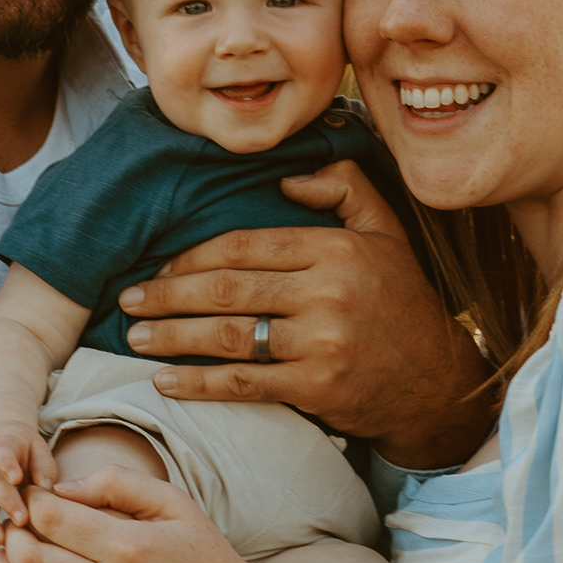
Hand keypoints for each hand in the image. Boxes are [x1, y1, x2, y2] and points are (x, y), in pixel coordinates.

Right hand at [0, 423, 58, 549]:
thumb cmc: (23, 449)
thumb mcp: (37, 448)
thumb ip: (43, 466)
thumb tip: (47, 489)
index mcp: (0, 446)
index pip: (1, 454)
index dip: (7, 465)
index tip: (17, 479)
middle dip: (4, 502)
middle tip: (21, 521)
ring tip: (0, 541)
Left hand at [0, 466, 277, 562]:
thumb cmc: (201, 555)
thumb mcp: (172, 502)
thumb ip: (116, 482)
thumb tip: (61, 488)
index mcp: (128, 546)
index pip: (52, 518)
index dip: (30, 501)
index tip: (32, 497)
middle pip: (31, 560)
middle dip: (10, 537)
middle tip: (14, 527)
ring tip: (6, 560)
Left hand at [114, 159, 492, 467]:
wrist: (434, 383)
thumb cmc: (401, 303)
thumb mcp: (386, 232)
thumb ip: (344, 187)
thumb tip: (286, 174)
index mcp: (336, 249)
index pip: (245, 246)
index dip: (193, 257)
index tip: (159, 264)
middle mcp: (327, 292)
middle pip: (227, 290)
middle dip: (167, 295)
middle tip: (129, 298)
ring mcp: (322, 342)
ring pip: (227, 337)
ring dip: (171, 337)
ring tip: (135, 337)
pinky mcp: (316, 388)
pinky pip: (243, 383)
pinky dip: (198, 383)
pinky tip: (165, 381)